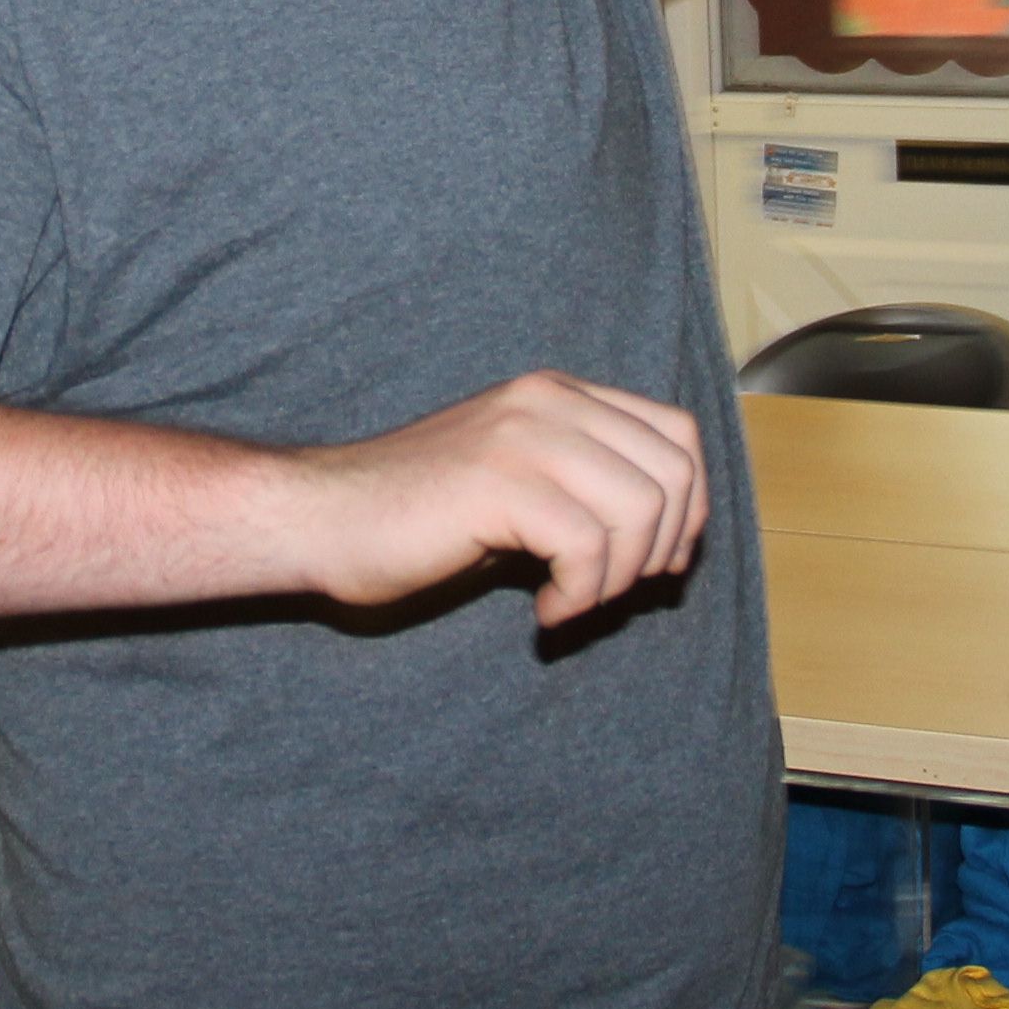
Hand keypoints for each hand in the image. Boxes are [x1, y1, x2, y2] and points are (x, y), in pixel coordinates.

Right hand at [278, 372, 708, 627]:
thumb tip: (669, 540)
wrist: (320, 517)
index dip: (688, 507)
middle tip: (610, 593)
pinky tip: (543, 612)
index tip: (653, 564)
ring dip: (619, 578)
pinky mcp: (499, 481)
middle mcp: (548, 401)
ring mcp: (524, 435)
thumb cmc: (413, 517)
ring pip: (641, 508)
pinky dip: (581, 595)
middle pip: (674, 471)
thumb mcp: (517, 484)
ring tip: (571, 602)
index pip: (677, 433)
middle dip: (661, 550)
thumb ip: (583, 487)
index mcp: (557, 395)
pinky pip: (589, 545)